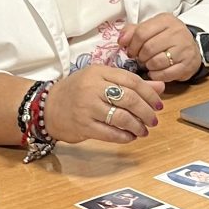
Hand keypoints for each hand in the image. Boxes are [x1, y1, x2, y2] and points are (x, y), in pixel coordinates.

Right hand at [43, 66, 163, 144]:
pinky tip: (130, 137)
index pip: (132, 80)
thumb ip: (130, 83)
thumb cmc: (78, 92)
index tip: (158, 104)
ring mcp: (87, 107)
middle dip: (146, 111)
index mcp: (99, 72)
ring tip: (144, 130)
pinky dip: (124, 137)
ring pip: (121, 117)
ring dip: (137, 126)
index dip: (149, 93)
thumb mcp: (101, 80)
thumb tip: (160, 86)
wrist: (47, 107)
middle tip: (154, 120)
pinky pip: (109, 133)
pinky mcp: (83, 125)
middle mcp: (92, 88)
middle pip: (129, 99)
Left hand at [119, 14, 201, 84]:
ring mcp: (184, 49)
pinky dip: (156, 76)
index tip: (130, 51)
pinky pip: (165, 74)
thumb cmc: (166, 38)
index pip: (141, 32)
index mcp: (166, 20)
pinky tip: (154, 72)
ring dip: (148, 66)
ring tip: (148, 65)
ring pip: (156, 62)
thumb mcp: (151, 28)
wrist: (191, 48)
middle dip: (140, 57)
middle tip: (140, 59)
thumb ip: (133, 31)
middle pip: (148, 48)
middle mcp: (177, 32)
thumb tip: (121, 41)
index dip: (132, 45)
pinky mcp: (188, 65)